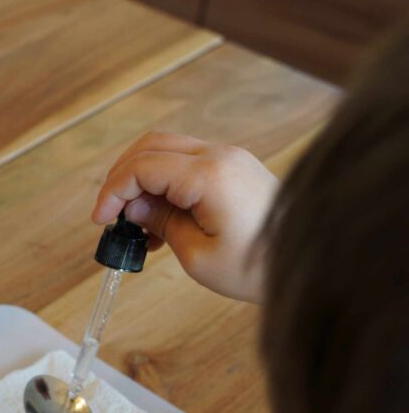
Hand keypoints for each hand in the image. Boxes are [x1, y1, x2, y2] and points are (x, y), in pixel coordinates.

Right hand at [90, 132, 278, 302]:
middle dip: (121, 177)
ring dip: (141, 178)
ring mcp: (229, 158)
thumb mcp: (198, 255)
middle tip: (109, 213)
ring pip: (167, 149)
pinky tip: (159, 219)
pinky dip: (163, 182)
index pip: (142, 167)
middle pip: (151, 146)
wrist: (311, 263)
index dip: (113, 191)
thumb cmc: (258, 267)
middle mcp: (219, 156)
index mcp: (208, 177)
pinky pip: (186, 162)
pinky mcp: (234, 168)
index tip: (100, 220)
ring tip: (135, 221)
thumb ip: (160, 223)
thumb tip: (132, 209)